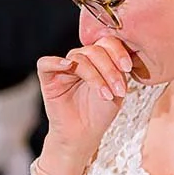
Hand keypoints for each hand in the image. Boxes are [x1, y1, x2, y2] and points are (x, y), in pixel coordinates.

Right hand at [37, 36, 133, 166]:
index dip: (118, 52)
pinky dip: (56, 62)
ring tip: (105, 95)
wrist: (85, 132)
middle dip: (109, 69)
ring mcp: (64, 67)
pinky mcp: (48, 78)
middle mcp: (81, 59)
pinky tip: (68, 67)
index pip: (107, 43)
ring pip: (78, 58)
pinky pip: (45, 63)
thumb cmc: (101, 111)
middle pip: (94, 50)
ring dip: (95, 76)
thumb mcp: (118, 88)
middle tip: (119, 90)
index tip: (128, 68)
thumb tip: (122, 55)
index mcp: (99, 58)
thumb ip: (119, 70)